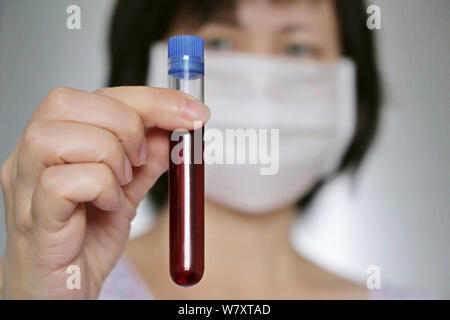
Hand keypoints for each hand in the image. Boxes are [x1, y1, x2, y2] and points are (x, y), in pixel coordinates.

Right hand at [0, 86, 209, 298]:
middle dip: (125, 124)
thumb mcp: (126, 191)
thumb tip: (175, 131)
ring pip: (58, 136)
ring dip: (109, 158)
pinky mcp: (33, 219)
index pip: (98, 94)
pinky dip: (101, 189)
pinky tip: (109, 206)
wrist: (62, 293)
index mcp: (56, 141)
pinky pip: (62, 183)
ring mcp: (25, 186)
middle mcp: (31, 156)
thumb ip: (148, 160)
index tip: (192, 112)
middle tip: (140, 160)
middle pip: (67, 101)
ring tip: (120, 187)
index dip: (151, 98)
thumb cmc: (85, 240)